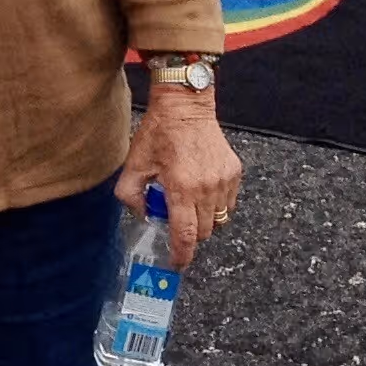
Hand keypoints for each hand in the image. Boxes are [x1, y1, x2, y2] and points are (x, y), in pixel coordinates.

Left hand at [115, 93, 242, 266]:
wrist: (185, 104)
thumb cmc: (159, 131)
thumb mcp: (134, 163)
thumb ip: (130, 195)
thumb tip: (142, 215)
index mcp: (182, 187)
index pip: (186, 235)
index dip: (181, 255)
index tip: (176, 262)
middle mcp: (207, 187)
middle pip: (203, 232)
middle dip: (189, 234)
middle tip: (175, 218)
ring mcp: (224, 180)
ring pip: (218, 219)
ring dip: (202, 219)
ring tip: (187, 201)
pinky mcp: (234, 172)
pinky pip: (227, 202)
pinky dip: (215, 204)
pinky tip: (200, 189)